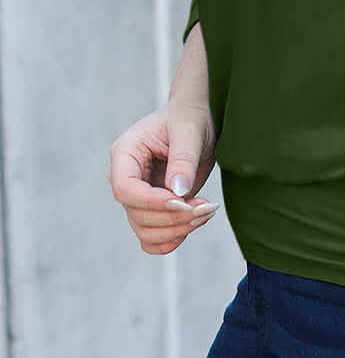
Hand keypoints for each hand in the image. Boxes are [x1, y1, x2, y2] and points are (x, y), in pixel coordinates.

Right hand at [108, 100, 218, 254]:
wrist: (198, 120)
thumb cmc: (190, 118)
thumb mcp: (189, 131)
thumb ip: (183, 160)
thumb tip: (178, 193)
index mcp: (125, 154)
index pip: (125, 189)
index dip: (151, 202)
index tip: (183, 201)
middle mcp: (126, 178)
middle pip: (137, 215)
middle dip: (173, 218)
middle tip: (206, 207)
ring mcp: (138, 197)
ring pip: (145, 231)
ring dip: (177, 230)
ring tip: (206, 211)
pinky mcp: (153, 209)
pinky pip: (152, 239)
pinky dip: (172, 240)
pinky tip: (195, 223)